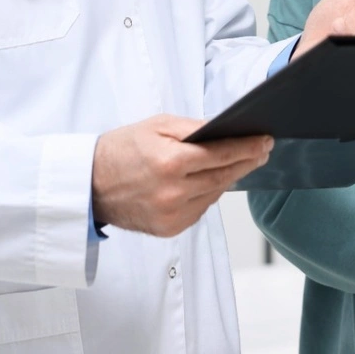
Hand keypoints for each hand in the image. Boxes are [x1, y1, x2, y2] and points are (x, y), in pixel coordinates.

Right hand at [91, 114, 271, 237]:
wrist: (90, 185)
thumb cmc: (120, 150)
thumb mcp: (156, 126)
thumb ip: (193, 128)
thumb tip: (224, 130)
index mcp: (170, 162)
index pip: (221, 154)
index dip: (247, 147)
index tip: (264, 141)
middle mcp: (173, 193)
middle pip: (224, 176)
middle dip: (246, 161)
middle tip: (262, 150)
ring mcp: (172, 215)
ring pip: (215, 194)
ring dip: (228, 178)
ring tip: (239, 162)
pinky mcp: (170, 229)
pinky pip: (201, 209)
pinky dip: (208, 194)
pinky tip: (210, 181)